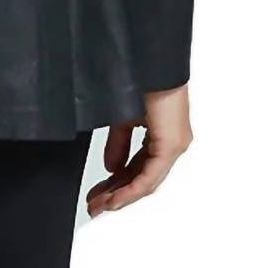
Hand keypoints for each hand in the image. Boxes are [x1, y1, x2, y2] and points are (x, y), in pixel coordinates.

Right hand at [86, 84, 192, 217]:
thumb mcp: (122, 120)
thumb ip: (118, 145)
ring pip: (146, 182)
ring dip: (121, 197)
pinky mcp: (170, 145)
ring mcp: (173, 145)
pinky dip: (130, 190)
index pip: (139, 169)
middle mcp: (172, 144)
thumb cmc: (141, 81)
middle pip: (142, 180)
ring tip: (99, 206)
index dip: (117, 185)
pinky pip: (150, 177)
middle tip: (95, 206)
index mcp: (162, 136)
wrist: (148, 61)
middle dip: (115, 195)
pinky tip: (113, 199)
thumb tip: (112, 168)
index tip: (97, 195)